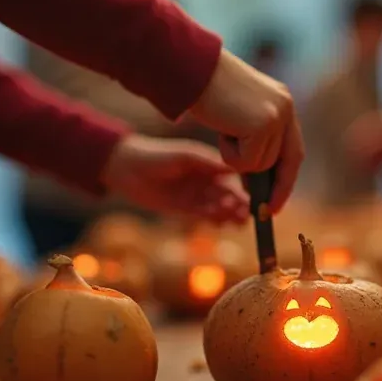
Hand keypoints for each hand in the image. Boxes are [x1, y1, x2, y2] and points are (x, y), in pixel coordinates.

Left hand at [102, 135, 249, 224]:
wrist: (127, 170)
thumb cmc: (157, 156)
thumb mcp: (185, 155)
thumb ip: (209, 162)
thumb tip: (237, 168)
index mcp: (211, 163)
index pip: (235, 176)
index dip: (245, 186)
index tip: (254, 195)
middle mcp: (208, 179)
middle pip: (231, 194)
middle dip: (240, 203)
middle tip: (247, 213)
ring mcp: (198, 194)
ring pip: (222, 207)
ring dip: (231, 214)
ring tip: (238, 221)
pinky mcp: (187, 209)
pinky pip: (206, 217)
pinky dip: (216, 220)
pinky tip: (222, 224)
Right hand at [188, 49, 302, 211]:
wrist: (192, 69)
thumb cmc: (206, 91)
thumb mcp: (239, 114)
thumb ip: (255, 137)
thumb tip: (260, 176)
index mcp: (282, 102)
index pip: (293, 149)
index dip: (286, 178)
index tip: (276, 203)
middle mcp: (285, 108)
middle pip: (285, 161)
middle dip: (272, 187)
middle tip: (258, 207)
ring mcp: (277, 116)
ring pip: (262, 165)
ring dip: (238, 159)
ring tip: (224, 132)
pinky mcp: (263, 125)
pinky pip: (248, 162)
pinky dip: (230, 155)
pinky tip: (221, 130)